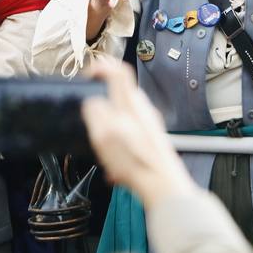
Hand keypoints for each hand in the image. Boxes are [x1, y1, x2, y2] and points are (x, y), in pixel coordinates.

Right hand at [82, 56, 191, 205]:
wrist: (164, 186)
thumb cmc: (135, 162)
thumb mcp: (104, 135)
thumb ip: (95, 112)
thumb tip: (91, 101)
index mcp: (130, 104)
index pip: (119, 70)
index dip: (102, 67)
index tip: (88, 75)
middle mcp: (143, 109)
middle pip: (121, 92)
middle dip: (103, 102)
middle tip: (90, 117)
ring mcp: (150, 124)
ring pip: (124, 115)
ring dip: (109, 128)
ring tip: (103, 150)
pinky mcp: (153, 140)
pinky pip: (130, 135)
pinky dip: (119, 147)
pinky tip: (115, 170)